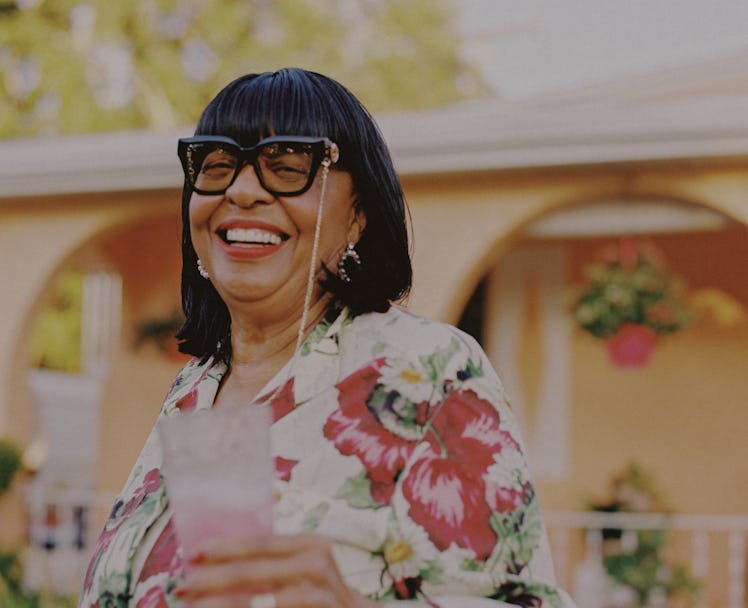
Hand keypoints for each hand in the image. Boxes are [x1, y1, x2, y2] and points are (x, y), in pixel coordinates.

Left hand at [176, 532, 378, 607]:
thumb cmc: (319, 601)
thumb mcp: (298, 578)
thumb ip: (269, 568)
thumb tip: (213, 567)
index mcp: (310, 545)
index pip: (262, 542)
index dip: (225, 546)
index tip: (192, 553)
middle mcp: (319, 560)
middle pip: (258, 567)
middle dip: (216, 577)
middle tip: (183, 585)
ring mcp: (327, 590)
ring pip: (269, 595)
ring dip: (229, 602)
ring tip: (197, 606)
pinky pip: (285, 607)